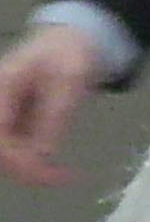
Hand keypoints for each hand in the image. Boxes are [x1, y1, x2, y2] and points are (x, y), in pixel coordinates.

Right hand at [0, 22, 102, 185]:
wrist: (68, 43)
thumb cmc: (69, 55)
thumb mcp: (71, 80)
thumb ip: (55, 114)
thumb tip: (43, 154)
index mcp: (4, 84)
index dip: (14, 155)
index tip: (44, 169)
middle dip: (23, 168)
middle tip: (61, 178)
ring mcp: (3, 113)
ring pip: (3, 152)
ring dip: (27, 170)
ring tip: (62, 177)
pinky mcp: (13, 122)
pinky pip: (15, 149)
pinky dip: (32, 163)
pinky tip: (55, 170)